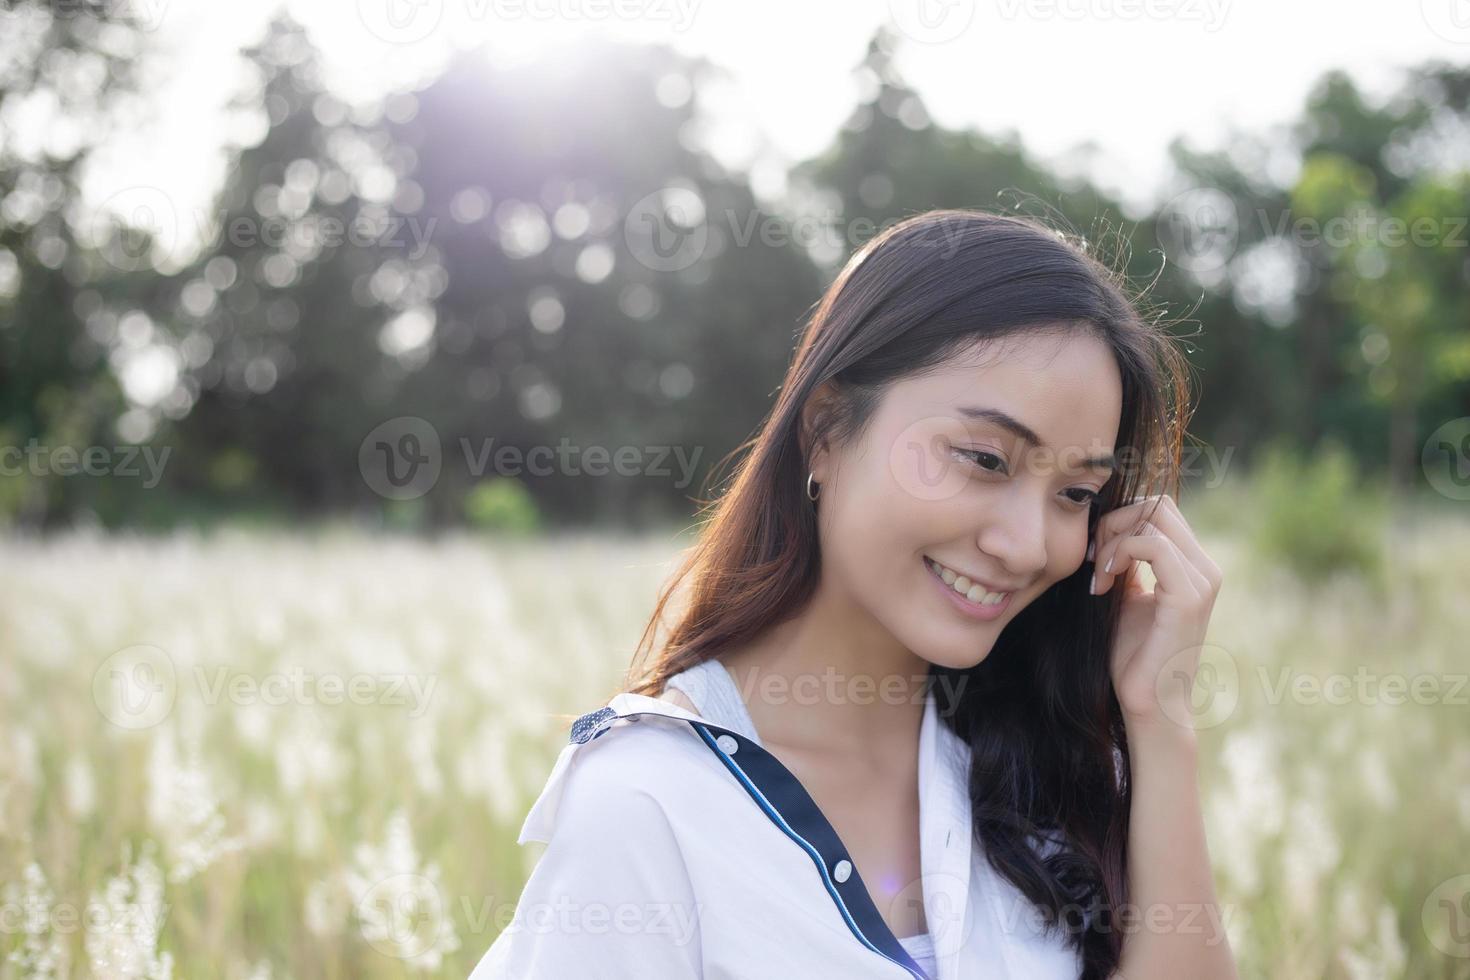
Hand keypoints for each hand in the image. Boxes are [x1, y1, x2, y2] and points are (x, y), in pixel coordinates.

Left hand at [1090, 494, 1222, 730]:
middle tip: (1094, 559)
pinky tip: (1105, 581)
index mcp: (1192, 566)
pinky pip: (1154, 545)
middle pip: (1158, 505)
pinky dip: (1122, 552)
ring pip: (1155, 518)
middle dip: (1115, 522)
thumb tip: (1109, 533)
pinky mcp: (1189, 597)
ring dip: (1114, 538)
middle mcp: (1204, 568)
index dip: (1121, 520)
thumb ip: (1127, 564)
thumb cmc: (1133, 655)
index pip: (1159, 510)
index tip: (1095, 554)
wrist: (1149, 703)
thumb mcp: (1126, 597)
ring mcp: (1202, 581)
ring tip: (1100, 575)